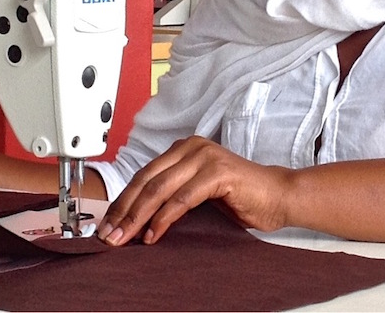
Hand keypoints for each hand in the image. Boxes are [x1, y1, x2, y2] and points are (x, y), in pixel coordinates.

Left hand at [97, 135, 292, 245]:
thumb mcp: (196, 193)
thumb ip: (171, 196)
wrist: (278, 197)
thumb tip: (134, 220)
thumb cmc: (239, 198)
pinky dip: (164, 218)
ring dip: (138, 217)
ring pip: (159, 188)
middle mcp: (191, 147)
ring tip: (125, 239)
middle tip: (109, 236)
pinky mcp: (218, 172)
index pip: (143, 175)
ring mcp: (204, 157)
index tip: (107, 226)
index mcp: (183, 149)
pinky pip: (182, 197)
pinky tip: (153, 234)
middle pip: (146, 180)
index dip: (122, 202)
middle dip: (124, 211)